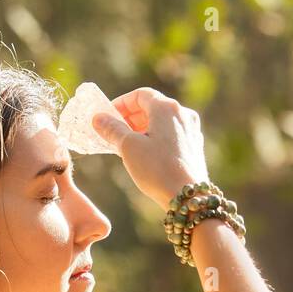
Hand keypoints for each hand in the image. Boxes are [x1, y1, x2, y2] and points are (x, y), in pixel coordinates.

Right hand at [91, 87, 210, 208]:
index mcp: (166, 108)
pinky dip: (155, 138)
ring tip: (126, 145)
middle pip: (152, 107)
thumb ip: (112, 129)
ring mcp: (191, 131)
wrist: (187, 196)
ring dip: (142, 129)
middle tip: (114, 131)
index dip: (121, 103)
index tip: (107, 116)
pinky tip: (145, 155)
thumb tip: (98, 118)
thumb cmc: (157, 169)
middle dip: (130, 117)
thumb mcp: (129, 147)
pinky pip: (170, 135)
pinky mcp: (194, 147)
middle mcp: (183, 114)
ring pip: (161, 122)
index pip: (140, 95)